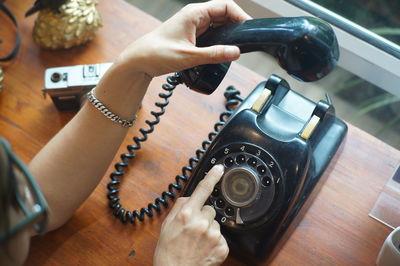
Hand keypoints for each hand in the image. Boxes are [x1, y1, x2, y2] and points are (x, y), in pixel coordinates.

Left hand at [116, 0, 251, 76]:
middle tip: (245, 42)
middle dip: (236, 26)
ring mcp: (193, 26)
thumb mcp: (189, 56)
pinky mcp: (192, 36)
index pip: (225, 5)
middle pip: (224, 14)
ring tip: (234, 48)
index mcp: (194, 13)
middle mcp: (195, 16)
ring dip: (228, 35)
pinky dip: (219, 41)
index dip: (240, 15)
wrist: (140, 61)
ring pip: (219, 25)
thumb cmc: (157, 53)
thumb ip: (214, 54)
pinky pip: (211, 35)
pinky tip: (222, 51)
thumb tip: (236, 52)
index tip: (249, 28)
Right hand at [154, 164, 227, 265]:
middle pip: (209, 209)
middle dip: (203, 215)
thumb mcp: (166, 225)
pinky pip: (221, 236)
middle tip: (192, 229)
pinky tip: (203, 248)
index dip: (212, 177)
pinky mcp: (223, 247)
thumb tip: (191, 197)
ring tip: (196, 241)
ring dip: (208, 229)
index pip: (203, 190)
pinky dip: (214, 241)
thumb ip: (180, 207)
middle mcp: (202, 223)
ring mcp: (214, 235)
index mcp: (187, 215)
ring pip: (215, 223)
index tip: (219, 168)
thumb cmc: (168, 251)